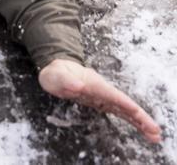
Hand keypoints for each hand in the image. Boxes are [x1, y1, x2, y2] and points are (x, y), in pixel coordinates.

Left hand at [39, 58, 161, 142]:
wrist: (57, 72)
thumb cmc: (56, 73)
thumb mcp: (55, 75)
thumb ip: (65, 80)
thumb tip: (78, 86)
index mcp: (93, 83)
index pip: (111, 94)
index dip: (123, 102)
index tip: (135, 111)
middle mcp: (103, 90)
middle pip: (124, 104)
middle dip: (139, 116)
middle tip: (154, 131)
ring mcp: (104, 97)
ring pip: (125, 110)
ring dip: (140, 122)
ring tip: (154, 136)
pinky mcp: (104, 103)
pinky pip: (120, 113)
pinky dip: (132, 121)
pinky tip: (143, 130)